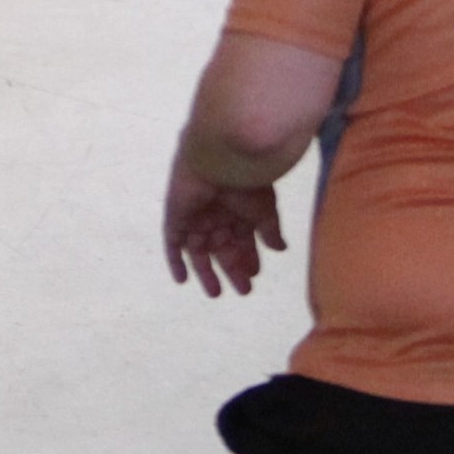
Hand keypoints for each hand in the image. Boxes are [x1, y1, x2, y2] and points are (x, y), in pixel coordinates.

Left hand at [163, 153, 286, 298]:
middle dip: (233, 269)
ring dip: (206, 271)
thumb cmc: (245, 183)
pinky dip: (176, 261)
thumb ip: (270, 231)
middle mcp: (217, 214)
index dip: (248, 258)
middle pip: (223, 248)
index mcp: (238, 210)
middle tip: (244, 291)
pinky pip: (173, 243)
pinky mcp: (176, 218)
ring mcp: (195, 217)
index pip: (243, 239)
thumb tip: (280, 249)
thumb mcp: (264, 211)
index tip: (255, 275)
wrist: (218, 160)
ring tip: (216, 293)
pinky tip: (182, 281)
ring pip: (199, 250)